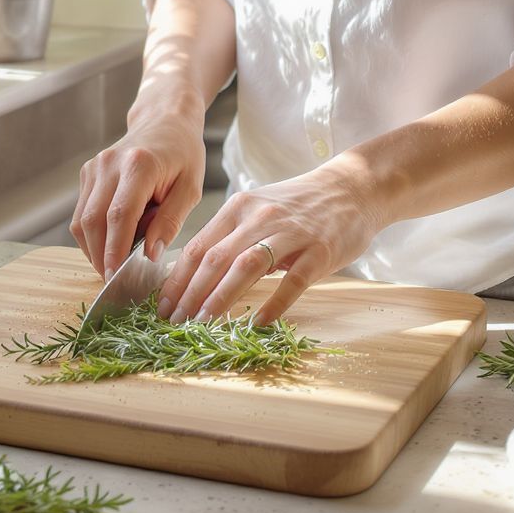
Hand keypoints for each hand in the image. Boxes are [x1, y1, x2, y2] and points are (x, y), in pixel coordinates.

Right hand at [71, 110, 205, 279]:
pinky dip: (92, 235)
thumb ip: (170, 222)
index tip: (116, 276)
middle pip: (93, 220)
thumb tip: (150, 255)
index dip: (114, 249)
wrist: (165, 121)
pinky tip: (110, 244)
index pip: (119, 215)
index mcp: (139, 165)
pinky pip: (82, 213)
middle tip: (113, 280)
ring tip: (113, 265)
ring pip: (81, 220)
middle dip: (99, 255)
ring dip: (93, 248)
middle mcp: (109, 163)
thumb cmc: (183, 155)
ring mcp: (94, 167)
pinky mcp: (87, 173)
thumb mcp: (190, 189)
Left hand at [156, 155, 388, 324]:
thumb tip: (192, 274)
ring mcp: (290, 233)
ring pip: (246, 266)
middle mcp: (259, 217)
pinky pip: (292, 281)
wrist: (352, 188)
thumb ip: (229, 236)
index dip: (177, 278)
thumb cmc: (298, 206)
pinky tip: (257, 323)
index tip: (162, 305)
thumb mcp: (256, 210)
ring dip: (221, 297)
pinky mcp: (319, 250)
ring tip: (203, 323)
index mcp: (238, 208)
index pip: (199, 246)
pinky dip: (273, 303)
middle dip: (190, 293)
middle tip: (174, 322)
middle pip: (215, 258)